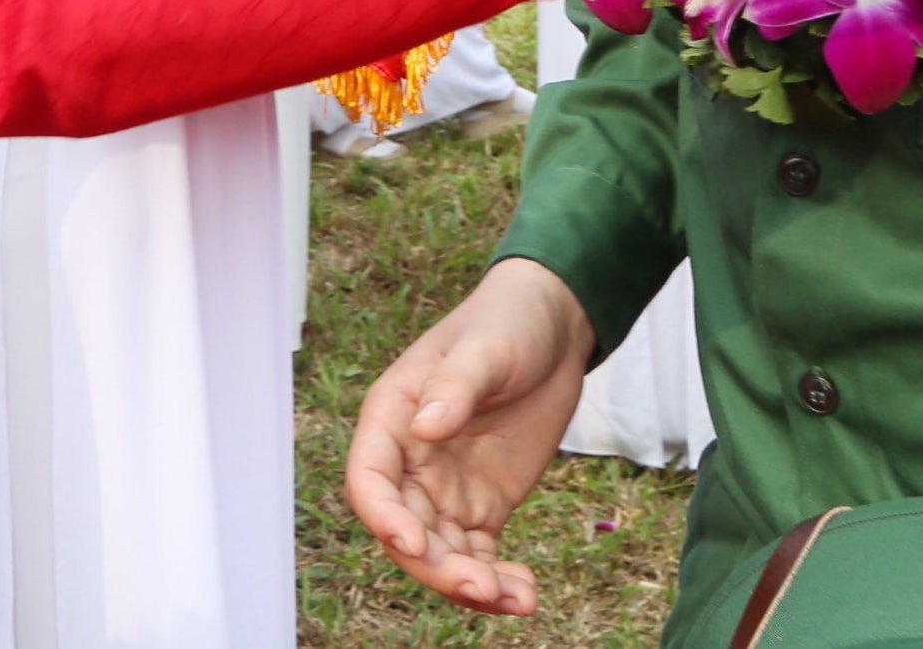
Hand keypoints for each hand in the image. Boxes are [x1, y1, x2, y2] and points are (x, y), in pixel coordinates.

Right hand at [344, 259, 592, 614]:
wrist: (553, 329)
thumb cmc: (507, 323)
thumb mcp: (485, 348)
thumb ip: (455, 386)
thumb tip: (426, 427)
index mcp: (393, 420)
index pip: (370, 481)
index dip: (384, 518)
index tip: (414, 544)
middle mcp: (411, 463)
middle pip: (405, 532)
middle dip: (437, 567)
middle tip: (482, 586)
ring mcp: (446, 490)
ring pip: (442, 555)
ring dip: (471, 585)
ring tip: (517, 599)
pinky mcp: (483, 506)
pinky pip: (480, 555)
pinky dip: (497, 581)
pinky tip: (526, 595)